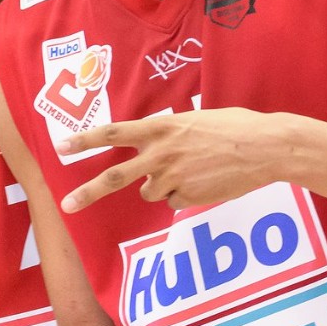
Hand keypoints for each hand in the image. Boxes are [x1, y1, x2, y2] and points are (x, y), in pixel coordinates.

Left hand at [57, 108, 282, 213]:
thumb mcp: (194, 121)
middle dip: (87, 192)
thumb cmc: (234, 127)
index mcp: (161, 128)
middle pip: (114, 176)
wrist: (265, 148)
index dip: (85, 140)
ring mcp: (173, 178)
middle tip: (66, 204)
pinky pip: (175, 201)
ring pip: (149, 191)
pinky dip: (185, 195)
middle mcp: (161, 154)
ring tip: (192, 171)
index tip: (61, 146)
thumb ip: (168, 136)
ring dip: (161, 186)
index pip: (113, 133)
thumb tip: (152, 153)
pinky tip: (206, 182)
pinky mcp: (188, 197)